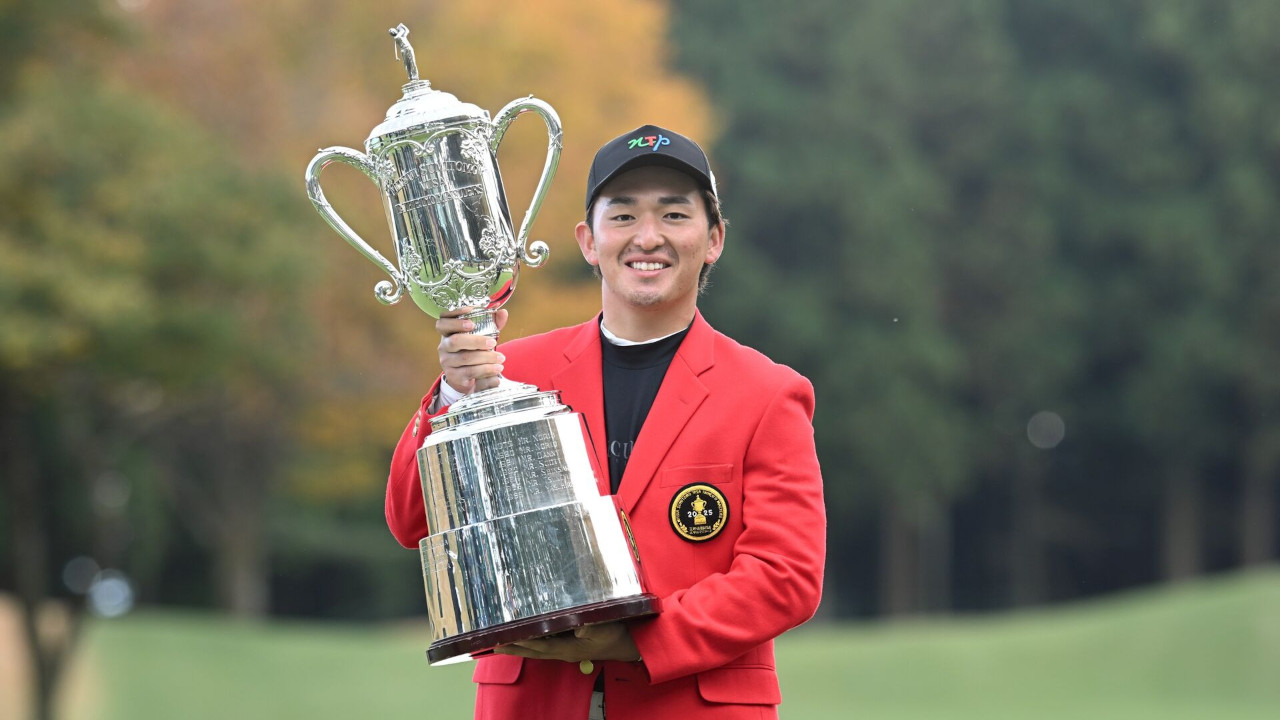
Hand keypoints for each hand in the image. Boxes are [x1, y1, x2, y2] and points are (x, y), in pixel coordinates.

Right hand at [437, 307, 507, 393]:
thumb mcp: (481, 337)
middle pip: (455, 341)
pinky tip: (497, 368)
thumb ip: (492, 323)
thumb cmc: (473, 351)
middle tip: (493, 342)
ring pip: (466, 358)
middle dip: (476, 340)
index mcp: (448, 333)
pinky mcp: (454, 376)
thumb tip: (503, 312)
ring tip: (501, 358)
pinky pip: (471, 372)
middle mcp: (444, 347)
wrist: (466, 378)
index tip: (471, 317)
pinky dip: (486, 370)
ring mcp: (447, 362)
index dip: (454, 317)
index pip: (442, 323)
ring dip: (486, 357)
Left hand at [494, 622, 639, 662]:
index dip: (521, 643)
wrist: (630, 644)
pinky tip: (527, 635)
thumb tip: (575, 625)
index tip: (503, 640)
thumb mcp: (606, 627)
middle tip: (493, 644)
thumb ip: (590, 627)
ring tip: (503, 642)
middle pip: (533, 651)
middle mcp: (564, 652)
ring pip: (538, 649)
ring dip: (521, 645)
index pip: (539, 646)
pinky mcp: (570, 645)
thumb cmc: (617, 634)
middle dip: (514, 647)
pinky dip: (533, 640)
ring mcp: (567, 650)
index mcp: (569, 649)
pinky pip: (546, 644)